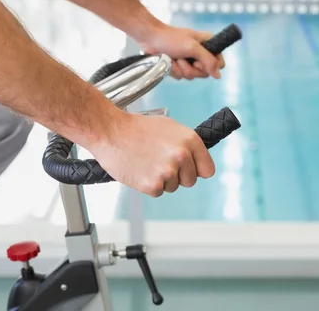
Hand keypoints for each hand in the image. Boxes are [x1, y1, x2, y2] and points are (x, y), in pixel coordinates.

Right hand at [88, 112, 214, 195]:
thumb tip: (197, 159)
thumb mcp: (170, 127)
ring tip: (147, 163)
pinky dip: (149, 185)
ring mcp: (167, 172)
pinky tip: (140, 170)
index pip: (208, 169)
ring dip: (162, 180)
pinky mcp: (152, 185)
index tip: (191, 170)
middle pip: (190, 181)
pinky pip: (158, 192)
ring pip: (173, 187)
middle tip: (161, 163)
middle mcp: (182, 156)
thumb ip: (187, 144)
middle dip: (178, 176)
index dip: (198, 170)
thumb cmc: (138, 128)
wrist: (110, 131)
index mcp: (190, 140)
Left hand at [140, 25, 225, 79]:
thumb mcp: (192, 47)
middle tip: (183, 58)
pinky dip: (174, 70)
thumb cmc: (171, 38)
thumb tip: (218, 75)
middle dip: (191, 68)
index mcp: (208, 44)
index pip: (220, 63)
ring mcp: (190, 61)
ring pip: (192, 76)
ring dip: (181, 69)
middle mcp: (201, 53)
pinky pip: (182, 76)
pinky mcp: (180, 66)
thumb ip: (208, 60)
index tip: (198, 62)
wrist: (150, 39)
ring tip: (175, 58)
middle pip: (205, 72)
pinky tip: (169, 61)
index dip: (211, 66)